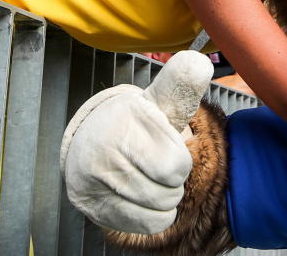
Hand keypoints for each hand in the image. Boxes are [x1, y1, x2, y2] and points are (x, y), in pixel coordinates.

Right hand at [60, 51, 212, 233]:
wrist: (93, 140)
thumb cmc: (140, 123)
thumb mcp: (161, 100)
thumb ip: (182, 84)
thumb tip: (198, 63)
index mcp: (126, 121)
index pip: (174, 167)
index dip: (181, 163)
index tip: (169, 151)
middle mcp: (102, 151)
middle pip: (166, 192)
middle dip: (173, 184)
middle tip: (160, 168)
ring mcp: (90, 181)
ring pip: (154, 210)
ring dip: (164, 200)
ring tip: (153, 182)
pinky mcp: (88, 205)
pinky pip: (139, 224)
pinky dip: (152, 217)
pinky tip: (146, 200)